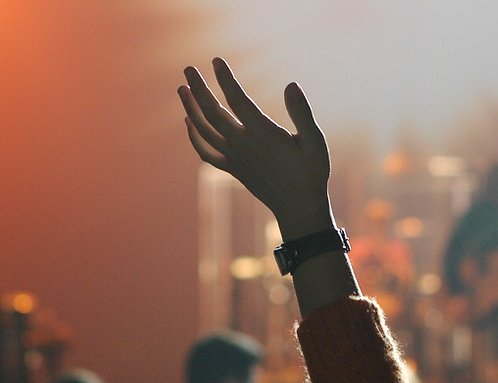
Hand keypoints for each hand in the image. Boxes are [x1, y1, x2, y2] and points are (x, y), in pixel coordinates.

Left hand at [179, 58, 333, 239]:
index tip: (216, 61)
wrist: (298, 207)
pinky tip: (188, 122)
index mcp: (263, 134)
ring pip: (203, 130)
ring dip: (190, 108)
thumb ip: (302, 113)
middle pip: (212, 112)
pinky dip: (193, 137)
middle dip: (198, 89)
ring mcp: (234, 158)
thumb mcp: (315, 142)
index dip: (225, 79)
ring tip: (182, 89)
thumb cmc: (311, 172)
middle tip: (188, 69)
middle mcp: (243, 145)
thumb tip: (291, 85)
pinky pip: (205, 152)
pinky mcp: (231, 168)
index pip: (238, 100)